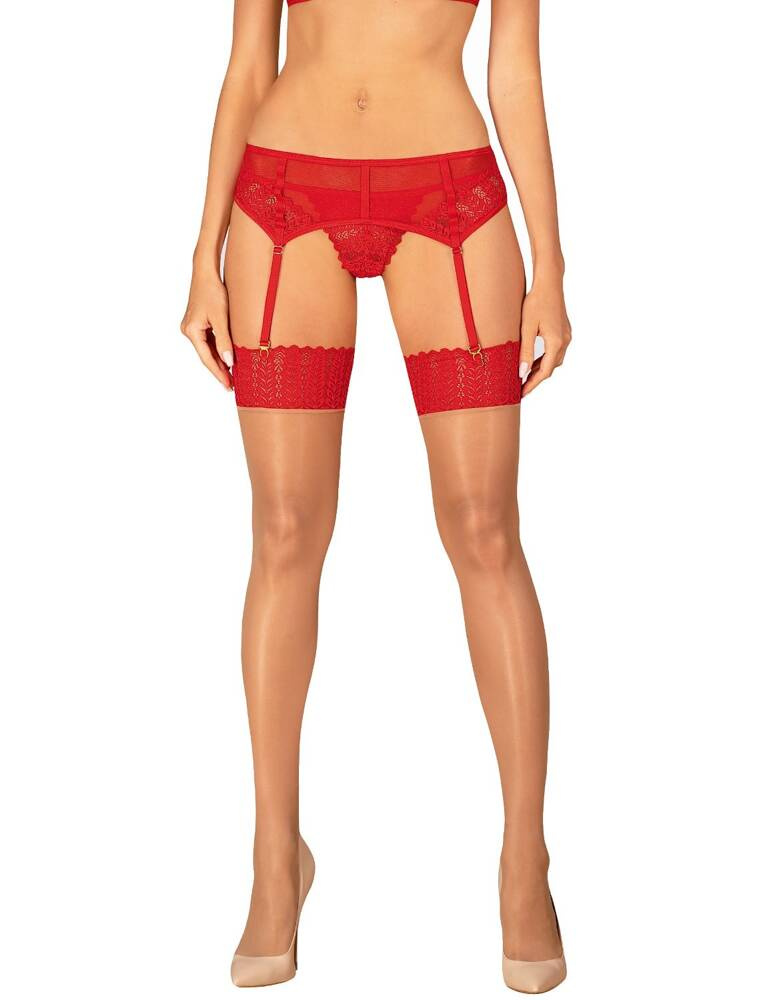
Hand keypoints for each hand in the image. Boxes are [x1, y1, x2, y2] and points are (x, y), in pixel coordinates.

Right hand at [180, 267, 233, 389]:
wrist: (206, 272)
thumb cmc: (213, 291)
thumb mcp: (221, 318)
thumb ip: (225, 341)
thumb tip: (229, 363)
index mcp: (192, 331)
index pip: (207, 359)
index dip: (219, 374)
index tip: (229, 386)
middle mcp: (188, 331)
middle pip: (206, 356)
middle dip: (219, 370)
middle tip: (233, 385)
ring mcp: (192, 327)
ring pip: (207, 349)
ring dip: (220, 361)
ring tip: (233, 374)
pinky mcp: (197, 323)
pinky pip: (208, 341)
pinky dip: (218, 349)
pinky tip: (228, 358)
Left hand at [519, 278, 571, 396]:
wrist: (549, 282)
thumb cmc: (536, 302)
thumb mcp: (527, 328)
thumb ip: (525, 352)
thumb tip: (522, 373)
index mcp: (556, 342)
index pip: (544, 372)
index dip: (532, 384)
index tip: (521, 393)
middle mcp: (565, 341)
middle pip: (551, 368)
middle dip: (536, 379)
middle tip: (521, 388)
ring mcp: (567, 336)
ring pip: (554, 360)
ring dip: (541, 369)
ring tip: (525, 376)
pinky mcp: (564, 331)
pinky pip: (555, 352)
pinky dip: (545, 359)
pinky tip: (534, 361)